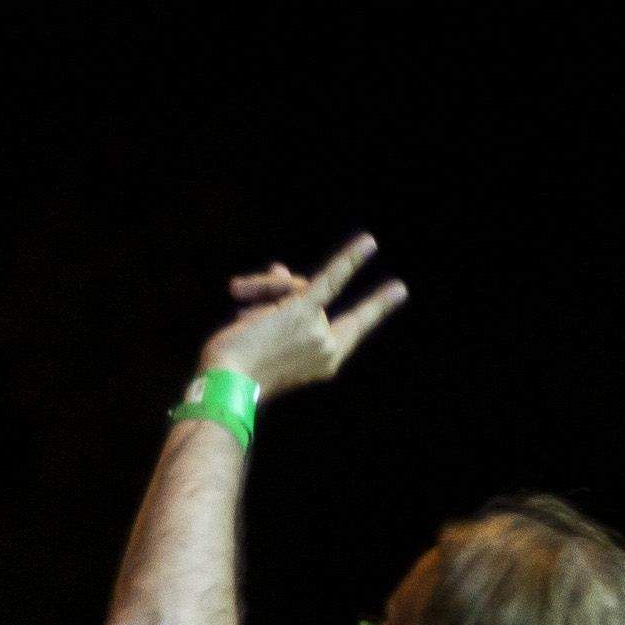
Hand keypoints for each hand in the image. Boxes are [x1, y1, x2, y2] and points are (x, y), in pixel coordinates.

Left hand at [202, 234, 402, 399]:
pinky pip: (331, 279)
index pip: (352, 326)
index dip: (375, 307)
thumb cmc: (234, 365)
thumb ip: (276, 301)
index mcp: (323, 360)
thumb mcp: (260, 335)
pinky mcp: (303, 313)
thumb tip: (280, 268)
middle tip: (239, 289)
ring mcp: (318, 329)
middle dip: (274, 291)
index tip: (399, 290)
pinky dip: (350, 260)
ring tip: (237, 290)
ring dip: (265, 286)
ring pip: (299, 287)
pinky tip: (368, 243)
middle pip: (311, 297)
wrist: (224, 382)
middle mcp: (327, 346)